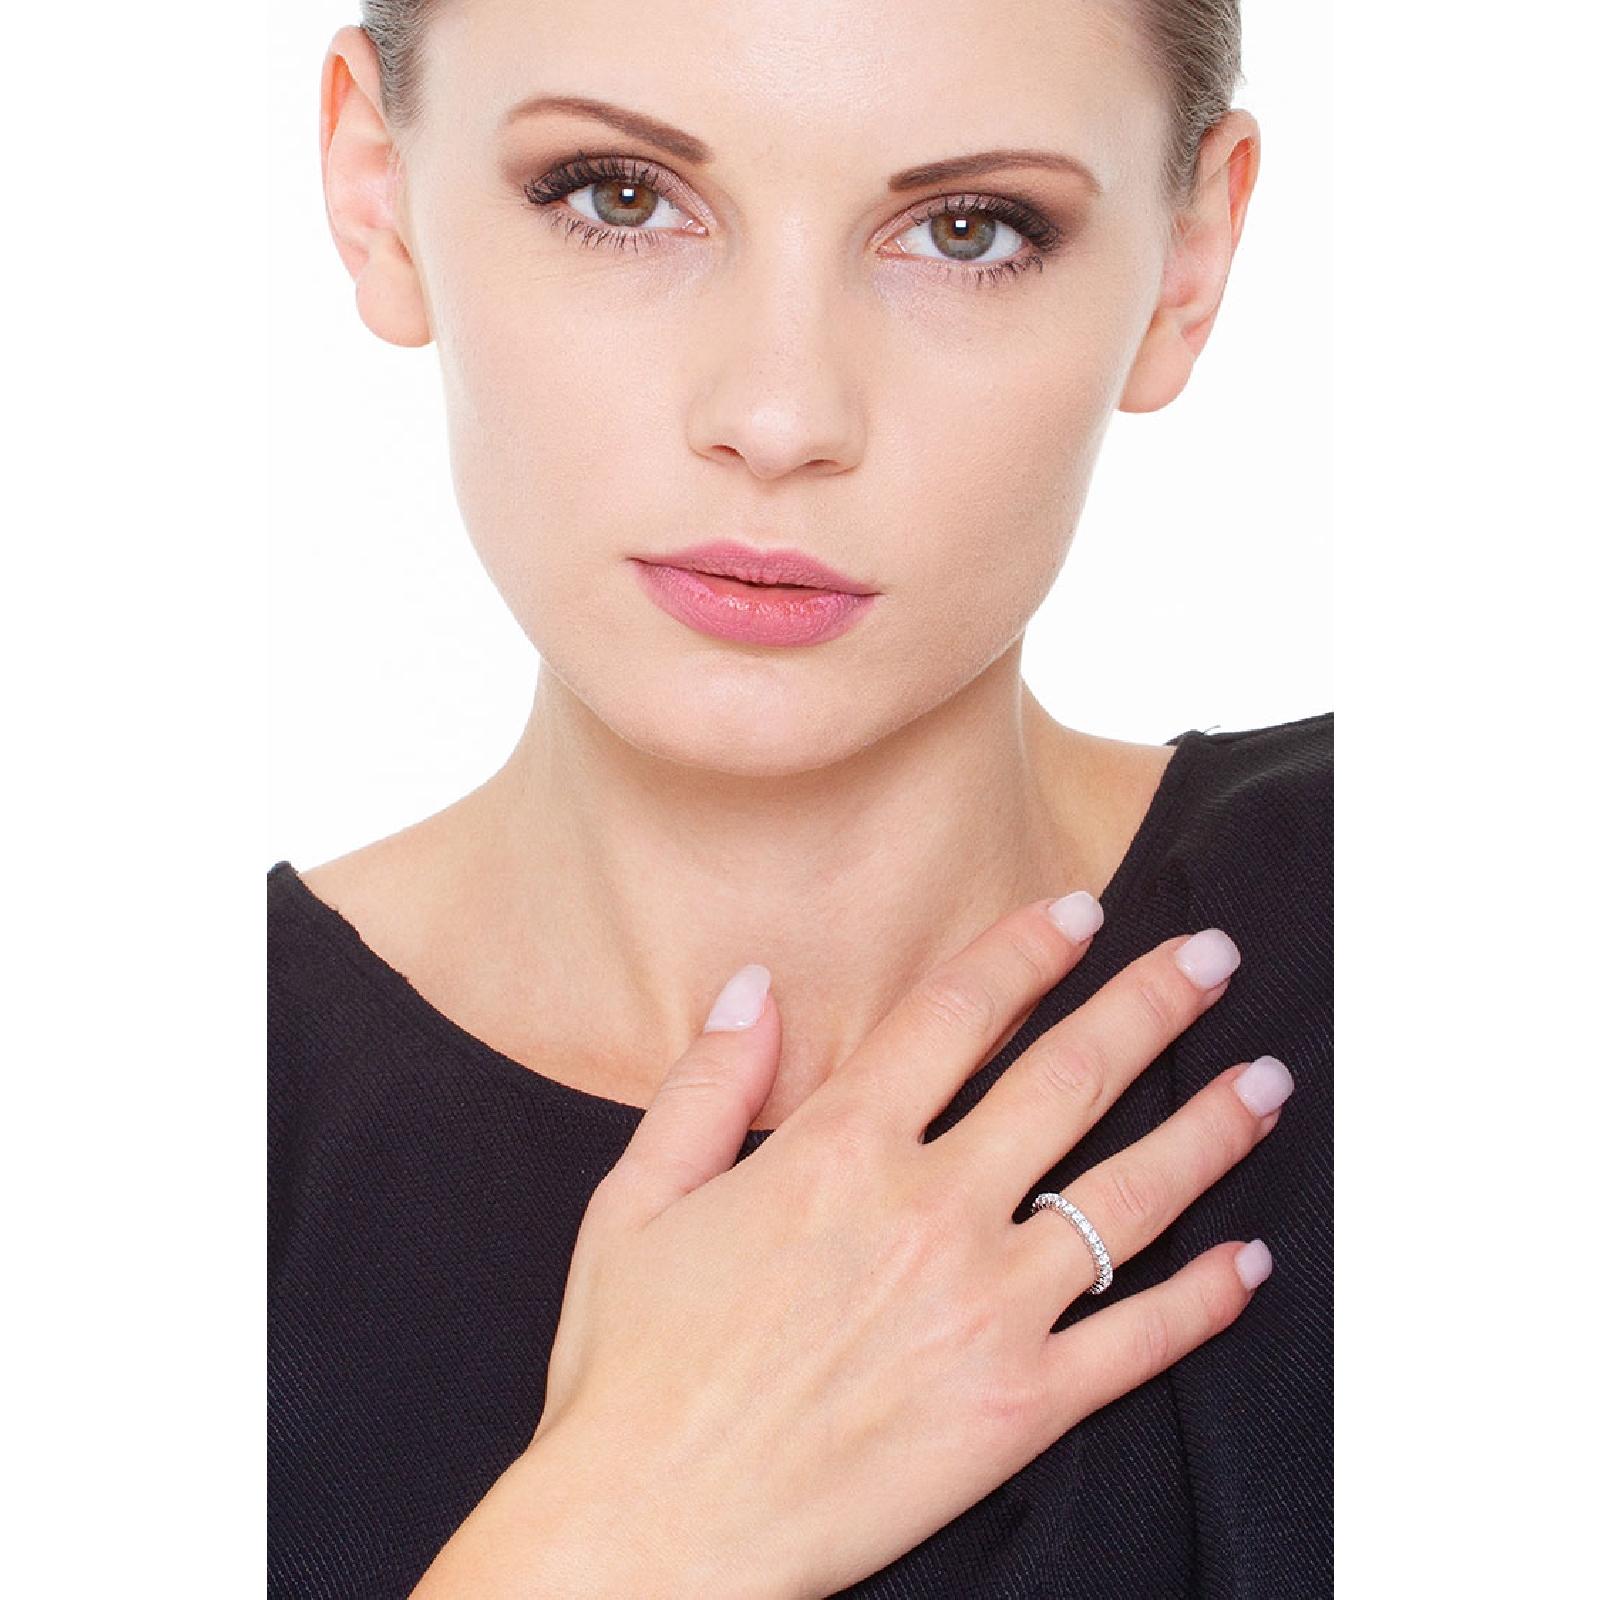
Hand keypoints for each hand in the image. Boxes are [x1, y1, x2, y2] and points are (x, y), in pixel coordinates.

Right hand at [415, 899, 1289, 1597]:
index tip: (1081, 910)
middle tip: (1214, 956)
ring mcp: (985, 1311)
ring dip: (1210, 1127)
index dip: (1027, 950)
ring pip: (1131, 1196)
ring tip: (1268, 1079)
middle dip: (1152, 1003)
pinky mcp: (1018, 1410)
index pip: (958, 1014)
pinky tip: (1250, 1260)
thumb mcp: (636, 1201)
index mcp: (836, 1151)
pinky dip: (1205, 1298)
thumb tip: (755, 984)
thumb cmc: (631, 1370)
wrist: (650, 1535)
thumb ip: (706, 1083)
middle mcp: (929, 1213)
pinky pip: (1137, 1342)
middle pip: (1070, 1078)